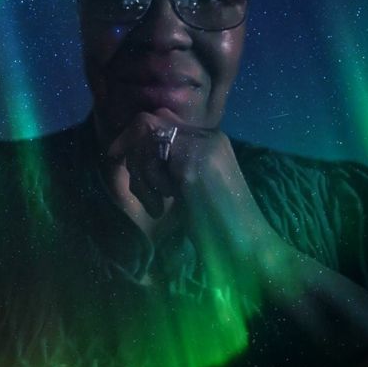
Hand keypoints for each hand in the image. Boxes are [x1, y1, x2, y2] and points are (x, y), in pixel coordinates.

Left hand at [107, 108, 284, 266]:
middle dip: (134, 156)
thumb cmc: (219, 225)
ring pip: (145, 138)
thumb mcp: (189, 185)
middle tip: (145, 194)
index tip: (118, 158)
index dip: (133, 138)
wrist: (249, 247)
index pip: (160, 119)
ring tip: (156, 205)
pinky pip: (151, 158)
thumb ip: (171, 162)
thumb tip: (138, 144)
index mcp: (210, 138)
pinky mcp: (193, 164)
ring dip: (141, 174)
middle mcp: (208, 135)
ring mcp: (202, 146)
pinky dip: (148, 183)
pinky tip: (162, 207)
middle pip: (147, 123)